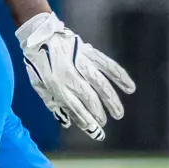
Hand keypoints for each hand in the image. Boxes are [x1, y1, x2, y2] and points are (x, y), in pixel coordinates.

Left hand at [16, 12, 134, 140]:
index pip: (76, 108)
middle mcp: (70, 76)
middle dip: (99, 113)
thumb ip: (53, 104)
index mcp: (56, 85)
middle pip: (90, 99)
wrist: (39, 35)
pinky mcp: (89, 53)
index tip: (96, 132)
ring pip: (101, 85)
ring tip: (119, 114)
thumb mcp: (39, 86)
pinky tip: (130, 87)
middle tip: (105, 123)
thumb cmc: (38, 63)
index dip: (87, 121)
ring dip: (112, 101)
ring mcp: (81, 63)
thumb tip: (68, 123)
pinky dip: (120, 76)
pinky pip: (108, 65)